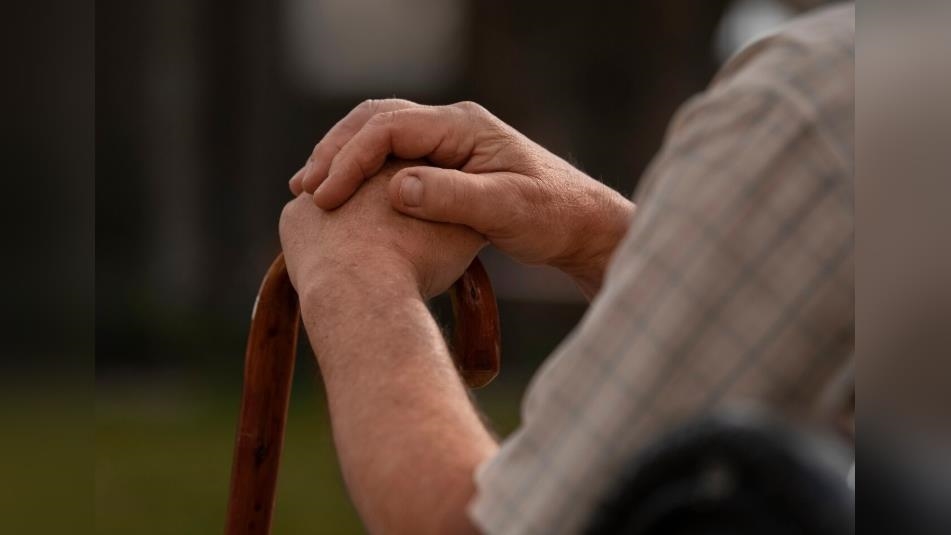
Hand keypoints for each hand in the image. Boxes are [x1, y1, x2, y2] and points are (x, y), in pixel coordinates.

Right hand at [289, 99, 633, 296]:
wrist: (581, 224)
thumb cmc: (552, 216)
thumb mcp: (508, 209)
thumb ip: (454, 198)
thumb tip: (397, 187)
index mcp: (463, 126)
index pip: (389, 127)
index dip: (351, 158)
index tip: (326, 196)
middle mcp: (451, 126)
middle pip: (375, 121)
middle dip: (335, 152)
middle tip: (304, 189)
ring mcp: (447, 143)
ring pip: (379, 136)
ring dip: (343, 159)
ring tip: (311, 191)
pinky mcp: (446, 164)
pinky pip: (391, 157)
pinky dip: (362, 173)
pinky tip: (345, 198)